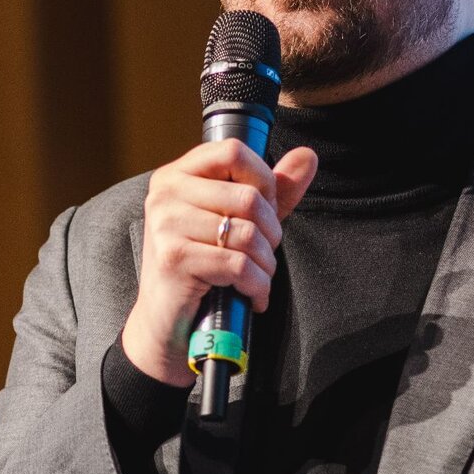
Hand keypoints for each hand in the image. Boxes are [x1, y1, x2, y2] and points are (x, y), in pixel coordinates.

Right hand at [121, 139, 317, 385]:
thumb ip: (272, 189)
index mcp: (176, 175)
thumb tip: (308, 156)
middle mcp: (165, 193)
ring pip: (247, 233)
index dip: (263, 179)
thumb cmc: (201, 268)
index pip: (233, 151)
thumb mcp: (237, 221)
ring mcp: (166, 225)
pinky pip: (238, 264)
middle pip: (247, 196)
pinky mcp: (173, 258)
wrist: (165, 322)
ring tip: (257, 277)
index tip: (265, 210)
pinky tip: (251, 295)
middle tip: (263, 254)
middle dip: (270, 232)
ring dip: (265, 264)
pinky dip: (256, 285)